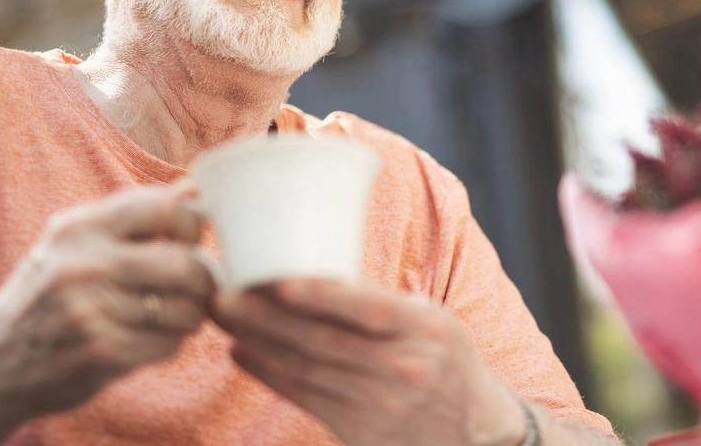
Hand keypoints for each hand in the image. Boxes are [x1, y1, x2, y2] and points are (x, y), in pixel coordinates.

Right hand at [0, 184, 214, 443]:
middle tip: (193, 287)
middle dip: (201, 279)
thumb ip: (133, 217)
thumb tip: (193, 188)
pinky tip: (145, 340)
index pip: (166, 207)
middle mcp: (83, 265)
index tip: (188, 241)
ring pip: (184, 309)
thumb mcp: (74, 243)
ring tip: (166, 315)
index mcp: (79, 227)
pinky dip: (168, 343)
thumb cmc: (48, 294)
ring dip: (187, 316)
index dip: (192, 225)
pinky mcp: (100, 353)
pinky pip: (168, 343)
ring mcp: (91, 311)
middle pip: (186, 264)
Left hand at [213, 279, 526, 445]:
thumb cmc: (447, 362)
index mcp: (426, 328)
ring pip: (308, 369)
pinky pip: (307, 398)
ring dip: (258, 343)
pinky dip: (271, 375)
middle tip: (224, 295)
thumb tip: (313, 271)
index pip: (369, 308)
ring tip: (224, 319)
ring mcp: (383, 404)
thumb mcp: (433, 322)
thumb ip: (382, 305)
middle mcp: (406, 367)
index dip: (321, 294)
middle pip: (325, 340)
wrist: (475, 433)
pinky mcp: (362, 431)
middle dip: (267, 317)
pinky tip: (244, 354)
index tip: (276, 279)